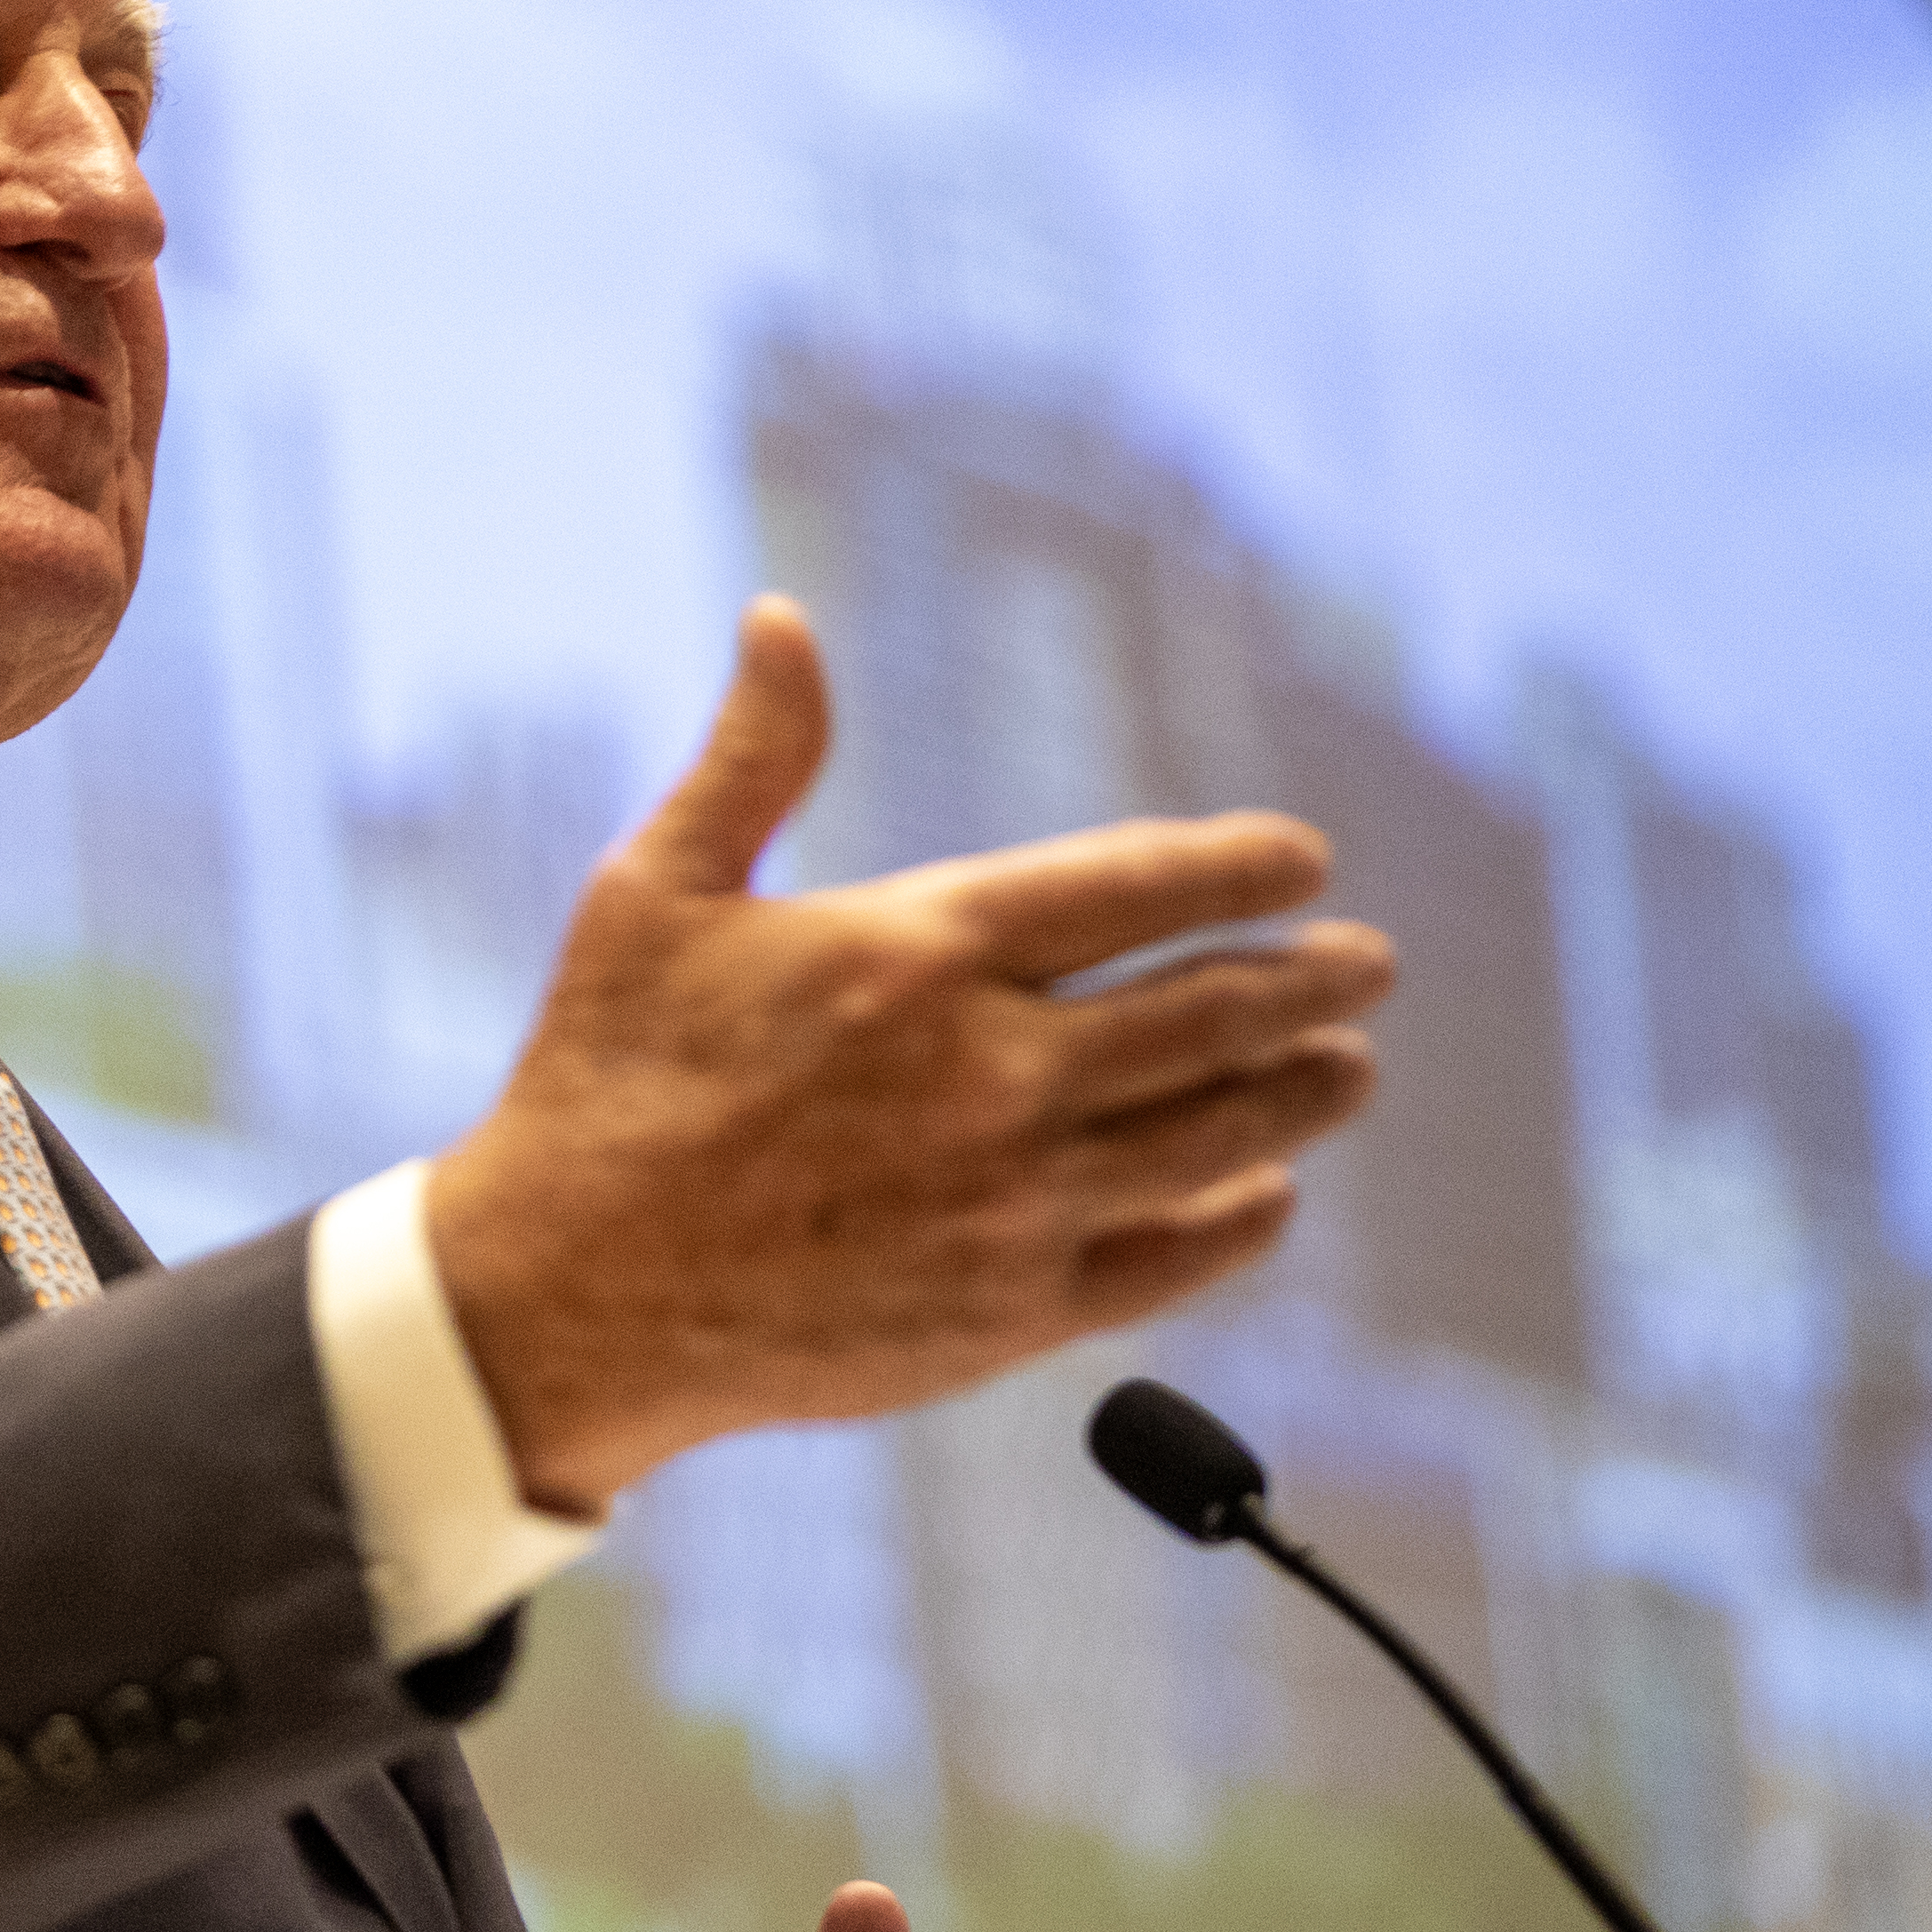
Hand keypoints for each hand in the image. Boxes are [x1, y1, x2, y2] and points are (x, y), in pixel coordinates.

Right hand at [428, 597, 1392, 1509]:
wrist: (563, 1294)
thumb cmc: (600, 1078)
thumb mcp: (654, 892)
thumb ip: (753, 757)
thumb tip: (780, 618)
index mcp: (918, 952)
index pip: (1138, 885)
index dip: (1243, 864)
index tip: (1305, 859)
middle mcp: (991, 1072)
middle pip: (1215, 1009)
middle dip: (1315, 979)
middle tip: (1367, 965)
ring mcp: (1014, 1199)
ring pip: (1221, 1134)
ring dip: (1305, 1093)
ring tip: (1349, 1068)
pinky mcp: (1011, 1312)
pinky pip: (1172, 1256)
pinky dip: (1242, 1219)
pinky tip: (1268, 1195)